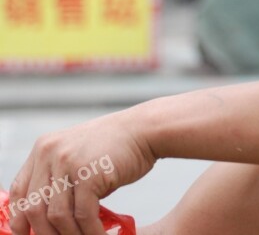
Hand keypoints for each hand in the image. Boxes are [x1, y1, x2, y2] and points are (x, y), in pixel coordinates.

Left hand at [8, 109, 155, 234]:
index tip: (27, 234)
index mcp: (44, 149)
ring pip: (57, 215)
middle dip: (45, 233)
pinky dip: (90, 231)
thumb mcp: (79, 157)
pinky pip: (83, 214)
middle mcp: (50, 153)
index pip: (19, 191)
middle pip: (34, 207)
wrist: (145, 130)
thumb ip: (62, 180)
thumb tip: (53, 219)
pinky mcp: (88, 174)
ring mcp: (68, 162)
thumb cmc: (117, 147)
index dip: (20, 218)